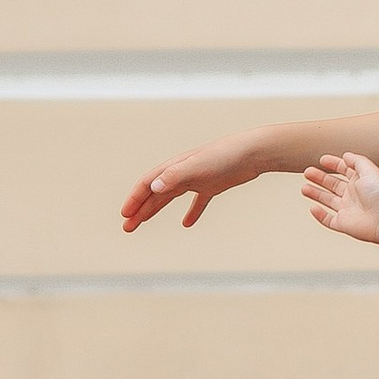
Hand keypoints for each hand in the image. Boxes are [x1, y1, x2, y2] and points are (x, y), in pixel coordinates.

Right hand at [122, 131, 278, 233]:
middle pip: (155, 193)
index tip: (125, 215)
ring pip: (170, 197)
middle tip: (127, 226)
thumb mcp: (197, 166)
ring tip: (142, 223)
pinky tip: (187, 223)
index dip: (135, 199)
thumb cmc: (225, 155)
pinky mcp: (213, 185)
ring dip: (155, 210)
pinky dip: (191, 212)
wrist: (253, 152)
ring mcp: (197, 179)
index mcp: (175, 166)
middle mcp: (183, 172)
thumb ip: (175, 175)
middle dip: (139, 209)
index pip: (148, 183)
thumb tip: (154, 186)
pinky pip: (198, 202)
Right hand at [304, 151, 378, 243]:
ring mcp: (348, 210)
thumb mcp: (369, 170)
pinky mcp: (343, 224)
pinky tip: (313, 208)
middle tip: (307, 172)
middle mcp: (353, 195)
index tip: (322, 159)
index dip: (334, 164)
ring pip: (328, 200)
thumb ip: (357, 161)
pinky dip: (319, 215)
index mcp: (360, 182)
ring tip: (304, 188)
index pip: (345, 170)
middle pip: (333, 184)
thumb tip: (346, 155)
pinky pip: (328, 220)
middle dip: (320, 178)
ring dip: (315, 194)